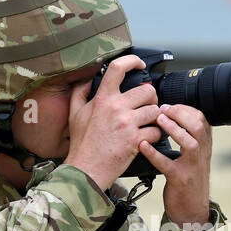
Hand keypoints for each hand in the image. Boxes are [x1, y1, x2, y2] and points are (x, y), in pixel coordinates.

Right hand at [66, 55, 160, 189]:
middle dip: (150, 98)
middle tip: (146, 105)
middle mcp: (116, 108)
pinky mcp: (136, 140)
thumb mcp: (74, 114)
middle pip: (147, 90)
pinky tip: (146, 137)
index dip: (132, 61)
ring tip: (147, 122)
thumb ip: (80, 93)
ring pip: (155, 110)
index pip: (118, 68)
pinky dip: (154, 135)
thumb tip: (87, 80)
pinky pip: (156, 131)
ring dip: (155, 117)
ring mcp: (127, 124)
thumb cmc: (82, 144)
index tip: (139, 64)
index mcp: (102, 99)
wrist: (86, 169)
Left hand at [136, 103, 212, 225]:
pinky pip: (167, 164)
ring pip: (190, 143)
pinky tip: (143, 145)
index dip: (186, 108)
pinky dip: (154, 154)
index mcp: (204, 146)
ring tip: (158, 120)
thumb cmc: (188, 181)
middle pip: (198, 126)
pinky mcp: (180, 180)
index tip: (170, 105)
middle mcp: (201, 154)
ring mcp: (192, 167)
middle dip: (180, 113)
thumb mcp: (193, 157)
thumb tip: (173, 117)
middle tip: (163, 109)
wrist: (192, 210)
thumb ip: (188, 138)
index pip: (202, 119)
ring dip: (173, 128)